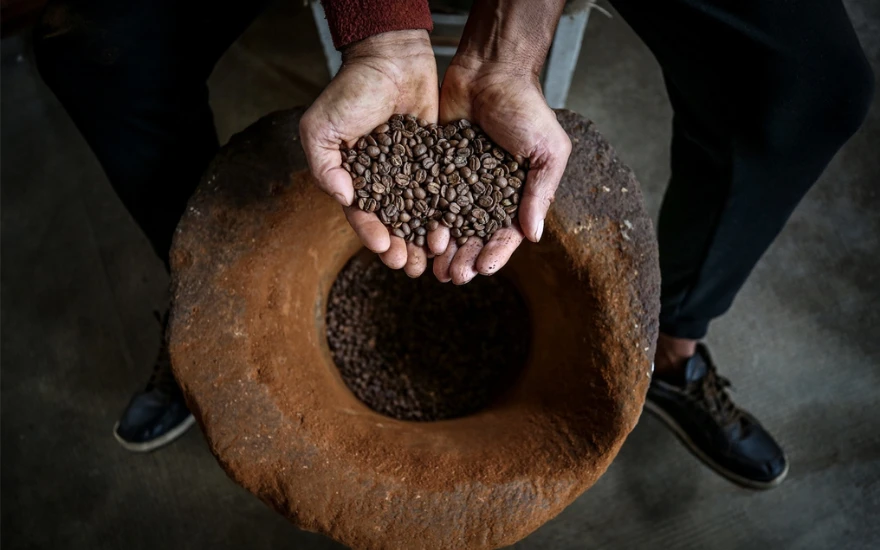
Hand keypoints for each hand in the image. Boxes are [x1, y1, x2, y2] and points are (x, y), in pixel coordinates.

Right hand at [301, 30, 438, 276]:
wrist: (391, 59)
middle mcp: (382, 180)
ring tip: (434, 259)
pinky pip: (441, 192)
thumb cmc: (351, 91)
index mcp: (353, 178)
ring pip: (419, 214)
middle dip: (402, 247)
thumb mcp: (321, 127)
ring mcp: (410, 172)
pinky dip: (446, 213)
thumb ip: (325, 166)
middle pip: (393, 223)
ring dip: (424, 239)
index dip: (373, 234)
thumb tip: (344, 199)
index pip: (362, 215)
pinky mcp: (435, 160)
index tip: (385, 249)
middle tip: (412, 267)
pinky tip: (454, 231)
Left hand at [433, 58, 571, 283]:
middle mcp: (486, 195)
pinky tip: (415, 237)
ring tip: (434, 267)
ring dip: (442, 249)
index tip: (482, 268)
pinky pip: (427, 199)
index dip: (495, 253)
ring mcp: (459, 183)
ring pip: (449, 225)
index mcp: (516, 196)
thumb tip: (533, 235)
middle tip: (453, 276)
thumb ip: (540, 191)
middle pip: (473, 237)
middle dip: (464, 258)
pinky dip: (421, 219)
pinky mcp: (434, 168)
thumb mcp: (547, 150)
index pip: (506, 234)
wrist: (490, 70)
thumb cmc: (526, 109)